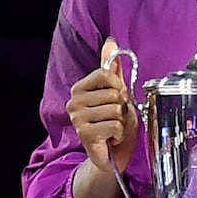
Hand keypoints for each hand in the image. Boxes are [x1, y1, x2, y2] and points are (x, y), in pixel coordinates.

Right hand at [66, 37, 138, 175]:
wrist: (112, 156)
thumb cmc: (114, 124)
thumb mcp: (117, 94)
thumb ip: (113, 70)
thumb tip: (111, 41)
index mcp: (80, 88)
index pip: (107, 74)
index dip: (119, 87)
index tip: (116, 99)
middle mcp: (74, 102)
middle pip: (114, 93)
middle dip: (122, 108)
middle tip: (114, 118)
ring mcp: (77, 118)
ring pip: (116, 110)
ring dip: (121, 122)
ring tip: (112, 129)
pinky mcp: (84, 134)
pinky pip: (115, 125)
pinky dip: (119, 134)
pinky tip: (111, 139)